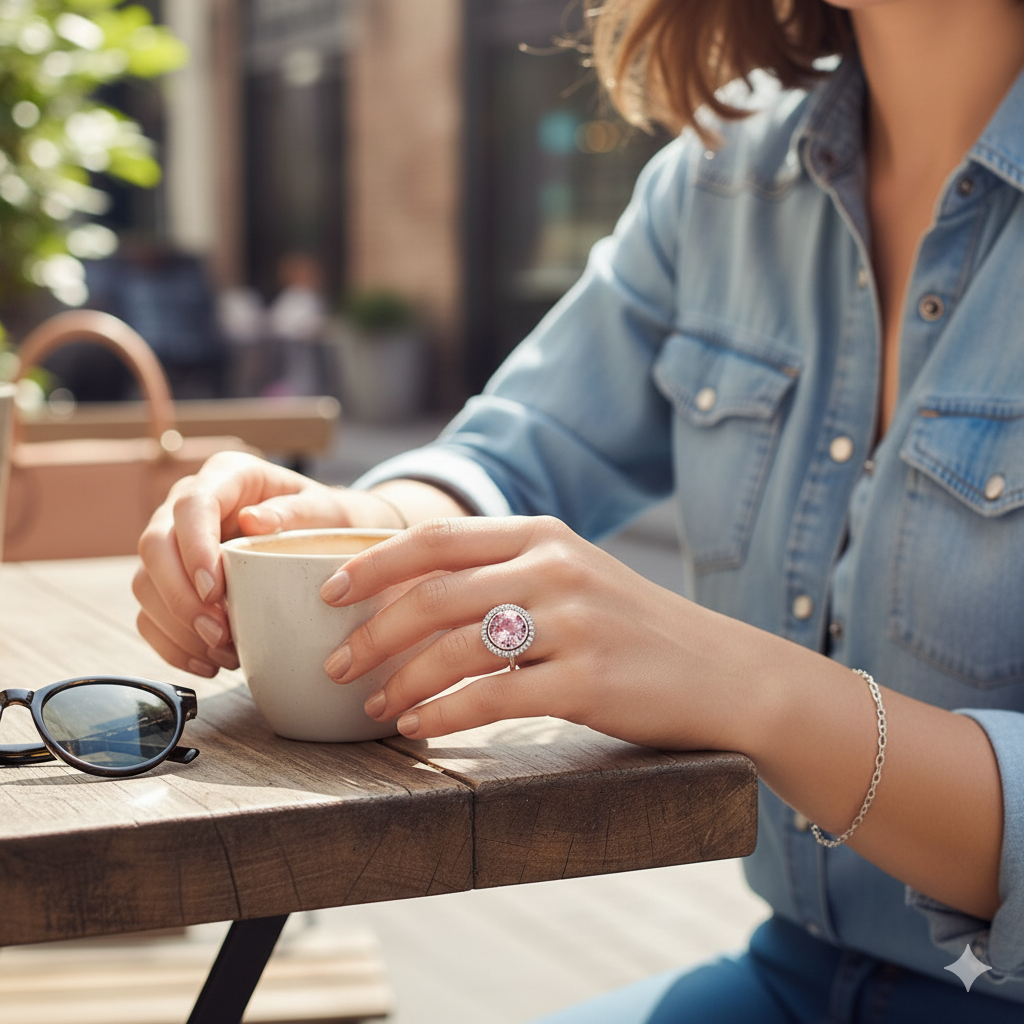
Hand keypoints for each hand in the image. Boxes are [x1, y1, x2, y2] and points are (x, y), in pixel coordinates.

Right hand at [133, 451, 398, 676]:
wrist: (325, 538)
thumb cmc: (326, 521)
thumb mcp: (326, 511)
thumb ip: (297, 511)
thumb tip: (253, 520)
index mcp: (226, 476)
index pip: (191, 505)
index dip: (193, 548)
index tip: (213, 589)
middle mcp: (187, 505)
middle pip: (154, 546)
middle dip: (180, 596)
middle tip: (219, 632)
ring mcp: (173, 543)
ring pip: (145, 584)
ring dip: (178, 626)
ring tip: (224, 652)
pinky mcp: (169, 581)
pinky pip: (149, 615)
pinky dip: (173, 645)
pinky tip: (208, 662)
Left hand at [321, 515, 770, 748]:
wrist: (722, 673)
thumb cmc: (633, 628)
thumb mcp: (573, 577)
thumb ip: (506, 573)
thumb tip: (413, 595)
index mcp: (543, 535)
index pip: (438, 538)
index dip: (374, 563)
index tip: (328, 590)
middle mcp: (555, 569)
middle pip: (436, 592)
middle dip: (373, 629)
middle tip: (337, 662)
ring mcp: (575, 623)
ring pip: (458, 648)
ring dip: (402, 680)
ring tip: (372, 705)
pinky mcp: (589, 681)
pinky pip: (494, 699)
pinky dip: (445, 715)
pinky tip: (419, 728)